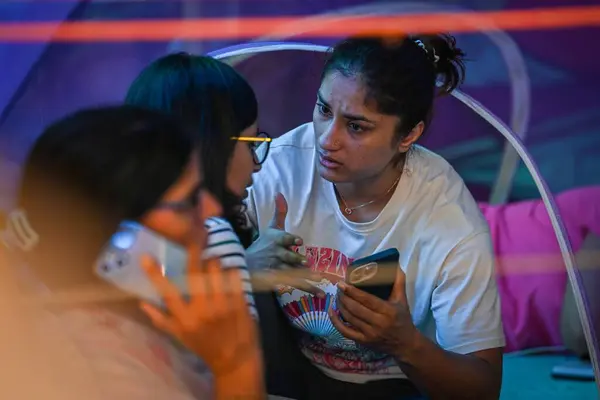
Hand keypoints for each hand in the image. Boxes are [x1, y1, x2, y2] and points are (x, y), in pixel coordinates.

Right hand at [140, 240, 260, 375]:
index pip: (167, 293)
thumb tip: (142, 302)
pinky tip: (229, 269)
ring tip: (213, 258)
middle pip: (195, 274)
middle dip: (194, 253)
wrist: (234, 359)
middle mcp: (202, 311)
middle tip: (196, 237)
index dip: (155, 274)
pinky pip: (235, 278)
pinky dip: (231, 270)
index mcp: (185, 319)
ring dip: (214, 260)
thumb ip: (161, 319)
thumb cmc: (204, 346)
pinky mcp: (240, 302)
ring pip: (217, 271)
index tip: (146, 257)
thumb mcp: (179, 336)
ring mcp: (223, 306)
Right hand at [247, 193, 323, 295]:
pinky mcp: (280, 281)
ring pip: (292, 273)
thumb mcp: (271, 228)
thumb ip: (279, 213)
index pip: (283, 239)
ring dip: (305, 278)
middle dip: (295, 259)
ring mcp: (277, 269)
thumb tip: (280, 194)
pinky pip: (295, 285)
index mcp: (275, 240)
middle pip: (287, 257)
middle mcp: (276, 254)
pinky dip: (308, 289)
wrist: (245, 264)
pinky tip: (320, 293)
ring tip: (318, 280)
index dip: (290, 239)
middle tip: (306, 262)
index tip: (299, 241)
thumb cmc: (262, 244)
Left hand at [329, 267, 417, 357]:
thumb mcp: (402, 300)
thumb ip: (399, 282)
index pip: (367, 300)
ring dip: (340, 306)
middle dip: (344, 297)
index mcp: (388, 311)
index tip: (342, 283)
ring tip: (336, 296)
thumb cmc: (403, 319)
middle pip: (355, 308)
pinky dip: (335, 322)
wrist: (405, 345)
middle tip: (338, 288)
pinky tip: (331, 312)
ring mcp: (369, 334)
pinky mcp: (363, 342)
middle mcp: (378, 323)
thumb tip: (396, 265)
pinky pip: (345, 332)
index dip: (352, 291)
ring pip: (349, 318)